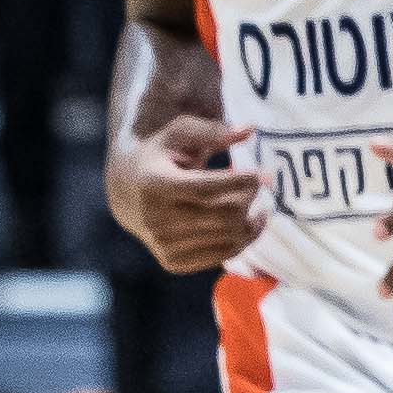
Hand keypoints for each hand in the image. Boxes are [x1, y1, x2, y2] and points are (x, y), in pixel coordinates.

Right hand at [111, 116, 265, 272]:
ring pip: (229, 238)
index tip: (265, 174)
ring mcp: (163, 245)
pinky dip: (243, 239)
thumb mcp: (179, 133)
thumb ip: (212, 131)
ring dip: (252, 220)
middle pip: (224, 215)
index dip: (240, 182)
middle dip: (249, 199)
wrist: (127, 192)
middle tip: (260, 186)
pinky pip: (224, 255)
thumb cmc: (160, 156)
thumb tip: (250, 129)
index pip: (206, 189)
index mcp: (153, 184)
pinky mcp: (174, 263)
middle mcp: (155, 219)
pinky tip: (248, 222)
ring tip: (259, 204)